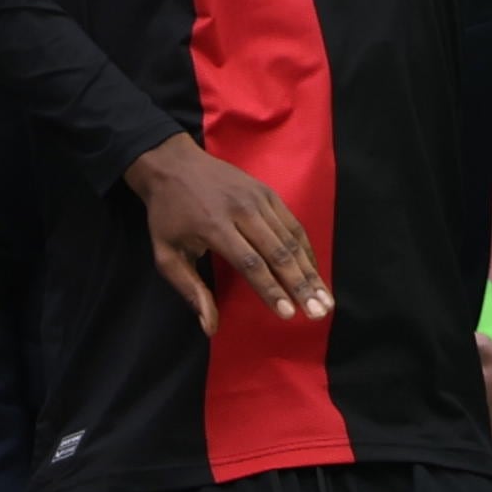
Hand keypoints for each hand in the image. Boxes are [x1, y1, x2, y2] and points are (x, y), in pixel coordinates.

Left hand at [127, 129, 329, 327]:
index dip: (271, 290)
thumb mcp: (165, 254)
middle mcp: (243, 211)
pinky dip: (306, 250)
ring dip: (310, 271)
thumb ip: (189, 289)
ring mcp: (259, 198)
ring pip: (291, 239)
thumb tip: (210, 327)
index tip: (288, 314)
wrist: (173, 164)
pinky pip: (293, 225)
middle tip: (319, 312)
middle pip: (278, 253)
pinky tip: (315, 271)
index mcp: (214, 227)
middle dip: (301, 285)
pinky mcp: (269, 192)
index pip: (250, 263)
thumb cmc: (168, 215)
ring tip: (325, 298)